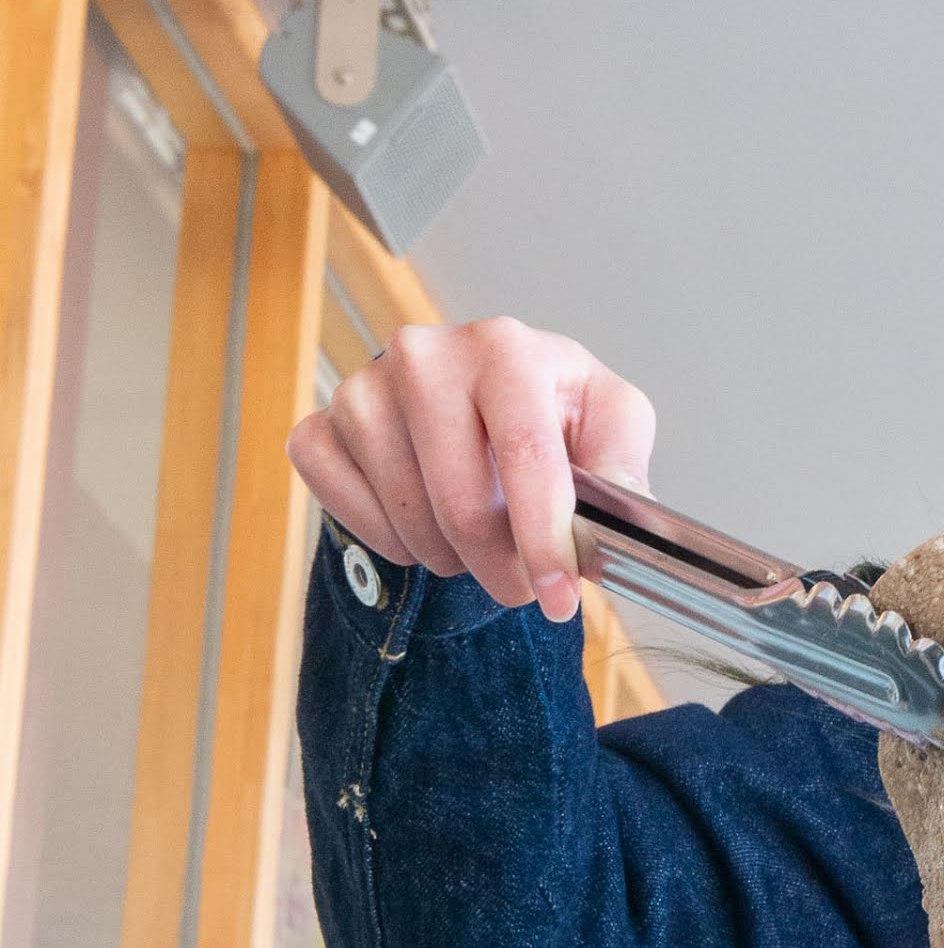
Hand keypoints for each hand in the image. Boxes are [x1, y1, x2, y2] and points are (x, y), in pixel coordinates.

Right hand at [288, 318, 656, 623]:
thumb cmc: (546, 406)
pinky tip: (422, 520)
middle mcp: (424, 358)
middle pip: (463, 506)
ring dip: (453, 556)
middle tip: (523, 580)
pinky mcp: (318, 430)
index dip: (544, 540)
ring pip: (411, 524)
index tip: (557, 598)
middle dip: (502, 566)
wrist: (476, 390)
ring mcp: (361, 392)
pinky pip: (352, 519)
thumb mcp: (609, 418)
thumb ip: (621, 462)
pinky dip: (394, 543)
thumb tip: (617, 511)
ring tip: (476, 533)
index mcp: (504, 348)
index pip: (524, 455)